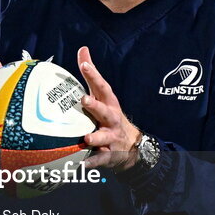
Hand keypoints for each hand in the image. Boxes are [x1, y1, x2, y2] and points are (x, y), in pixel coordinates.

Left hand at [77, 46, 140, 169]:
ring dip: (95, 137)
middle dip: (95, 105)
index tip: (85, 64)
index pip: (101, 86)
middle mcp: (111, 119)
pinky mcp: (109, 154)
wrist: (132, 146)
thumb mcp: (103, 94)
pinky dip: (92, 162)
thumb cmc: (109, 114)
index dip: (94, 75)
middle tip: (84, 100)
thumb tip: (82, 49)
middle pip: (105, 111)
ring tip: (86, 138)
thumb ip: (92, 74)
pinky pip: (100, 159)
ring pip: (104, 137)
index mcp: (109, 103)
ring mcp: (111, 137)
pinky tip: (83, 165)